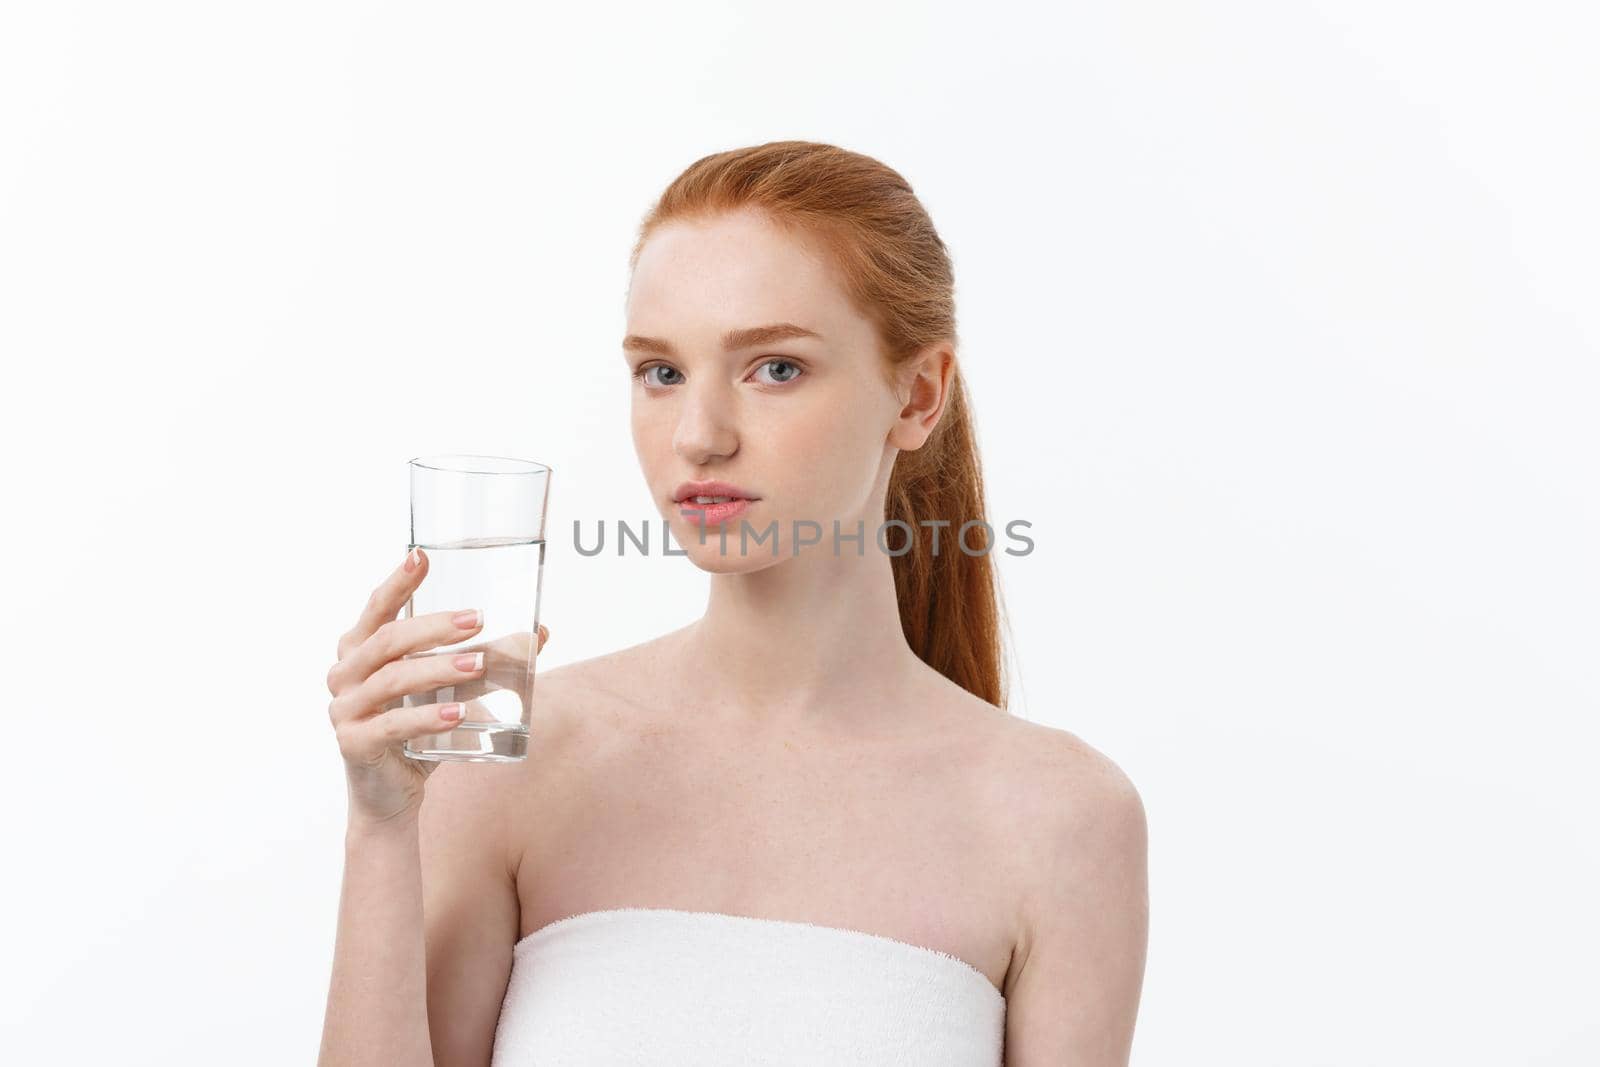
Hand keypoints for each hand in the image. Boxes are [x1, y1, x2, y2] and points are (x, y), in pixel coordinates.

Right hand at [324, 547, 549, 826]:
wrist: (391, 795)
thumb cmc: (419, 731)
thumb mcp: (450, 690)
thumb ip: (485, 660)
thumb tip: (539, 633)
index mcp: (359, 650)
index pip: (376, 609)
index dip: (398, 582)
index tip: (422, 556)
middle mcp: (344, 674)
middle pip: (387, 640)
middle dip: (433, 626)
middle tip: (476, 619)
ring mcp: (344, 710)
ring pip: (393, 680)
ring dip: (439, 669)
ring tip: (479, 664)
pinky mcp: (354, 744)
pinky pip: (392, 726)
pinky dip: (427, 717)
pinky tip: (458, 714)